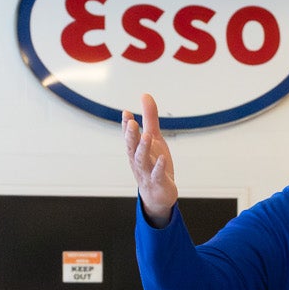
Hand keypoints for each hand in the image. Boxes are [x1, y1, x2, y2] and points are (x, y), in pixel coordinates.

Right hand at [121, 92, 177, 225]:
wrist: (159, 194)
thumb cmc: (154, 164)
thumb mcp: (154, 139)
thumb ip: (150, 118)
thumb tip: (145, 95)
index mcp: (136, 149)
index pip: (129, 136)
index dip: (126, 125)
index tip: (126, 113)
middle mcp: (138, 160)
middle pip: (132, 147)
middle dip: (130, 135)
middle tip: (131, 122)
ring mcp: (147, 172)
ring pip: (142, 160)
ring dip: (143, 148)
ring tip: (147, 136)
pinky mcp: (158, 182)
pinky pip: (157, 174)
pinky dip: (159, 167)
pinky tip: (162, 158)